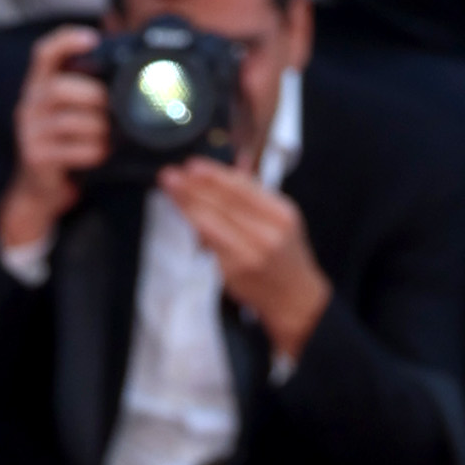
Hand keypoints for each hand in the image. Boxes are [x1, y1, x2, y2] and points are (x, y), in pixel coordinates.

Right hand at [0, 22, 111, 261]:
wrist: (42, 187)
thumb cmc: (67, 143)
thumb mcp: (75, 112)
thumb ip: (92, 90)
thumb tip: (134, 71)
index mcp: (40, 85)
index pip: (44, 53)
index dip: (66, 41)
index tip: (92, 38)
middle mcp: (29, 104)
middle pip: (57, 88)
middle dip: (93, 95)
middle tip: (115, 107)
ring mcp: (29, 132)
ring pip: (67, 121)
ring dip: (98, 128)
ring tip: (113, 135)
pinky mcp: (35, 157)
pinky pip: (70, 150)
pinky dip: (93, 151)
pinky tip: (102, 153)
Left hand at [163, 153, 332, 356]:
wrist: (295, 298)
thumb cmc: (284, 255)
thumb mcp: (281, 219)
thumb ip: (256, 194)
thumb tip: (235, 166)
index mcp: (281, 215)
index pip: (243, 188)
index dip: (214, 175)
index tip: (193, 165)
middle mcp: (267, 234)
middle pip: (223, 204)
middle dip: (192, 187)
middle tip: (170, 175)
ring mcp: (248, 254)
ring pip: (210, 223)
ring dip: (186, 205)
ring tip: (170, 190)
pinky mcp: (232, 272)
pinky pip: (207, 244)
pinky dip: (195, 228)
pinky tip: (184, 215)